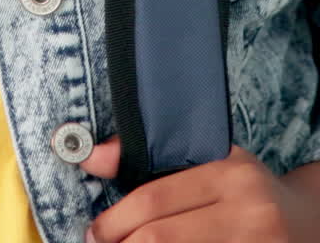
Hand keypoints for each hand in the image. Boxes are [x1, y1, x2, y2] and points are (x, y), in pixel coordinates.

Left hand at [81, 135, 314, 241]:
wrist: (307, 221)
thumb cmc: (246, 188)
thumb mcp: (211, 161)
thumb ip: (155, 158)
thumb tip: (92, 157)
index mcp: (229, 172)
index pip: (156, 198)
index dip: (117, 220)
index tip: (95, 231)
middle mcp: (247, 210)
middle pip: (161, 237)